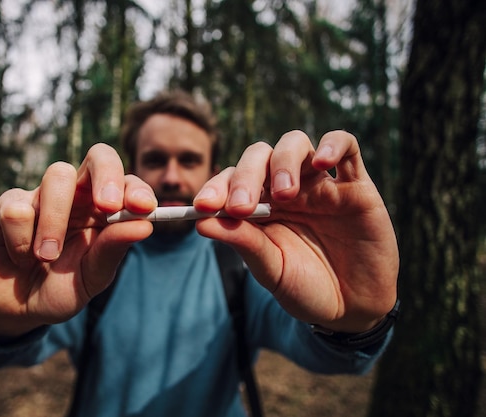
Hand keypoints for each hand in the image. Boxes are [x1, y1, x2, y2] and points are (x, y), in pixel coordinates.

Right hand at [0, 144, 155, 339]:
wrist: (17, 312)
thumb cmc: (60, 290)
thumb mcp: (92, 277)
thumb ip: (113, 250)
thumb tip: (145, 225)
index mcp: (104, 210)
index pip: (127, 182)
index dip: (137, 188)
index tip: (143, 207)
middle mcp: (77, 195)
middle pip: (99, 156)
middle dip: (107, 174)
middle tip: (108, 206)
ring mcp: (42, 195)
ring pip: (57, 177)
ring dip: (54, 221)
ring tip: (47, 257)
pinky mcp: (8, 204)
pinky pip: (18, 208)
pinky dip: (20, 241)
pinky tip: (19, 258)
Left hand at [194, 130, 398, 332]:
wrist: (352, 309)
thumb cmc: (306, 288)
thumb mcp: (270, 268)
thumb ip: (242, 241)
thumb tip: (200, 222)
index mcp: (259, 206)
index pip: (230, 180)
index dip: (215, 188)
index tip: (202, 206)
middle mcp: (286, 189)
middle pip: (259, 156)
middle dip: (245, 176)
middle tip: (241, 207)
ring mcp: (319, 184)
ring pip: (295, 143)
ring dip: (283, 161)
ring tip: (285, 195)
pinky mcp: (356, 186)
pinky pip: (347, 145)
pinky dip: (333, 144)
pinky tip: (322, 163)